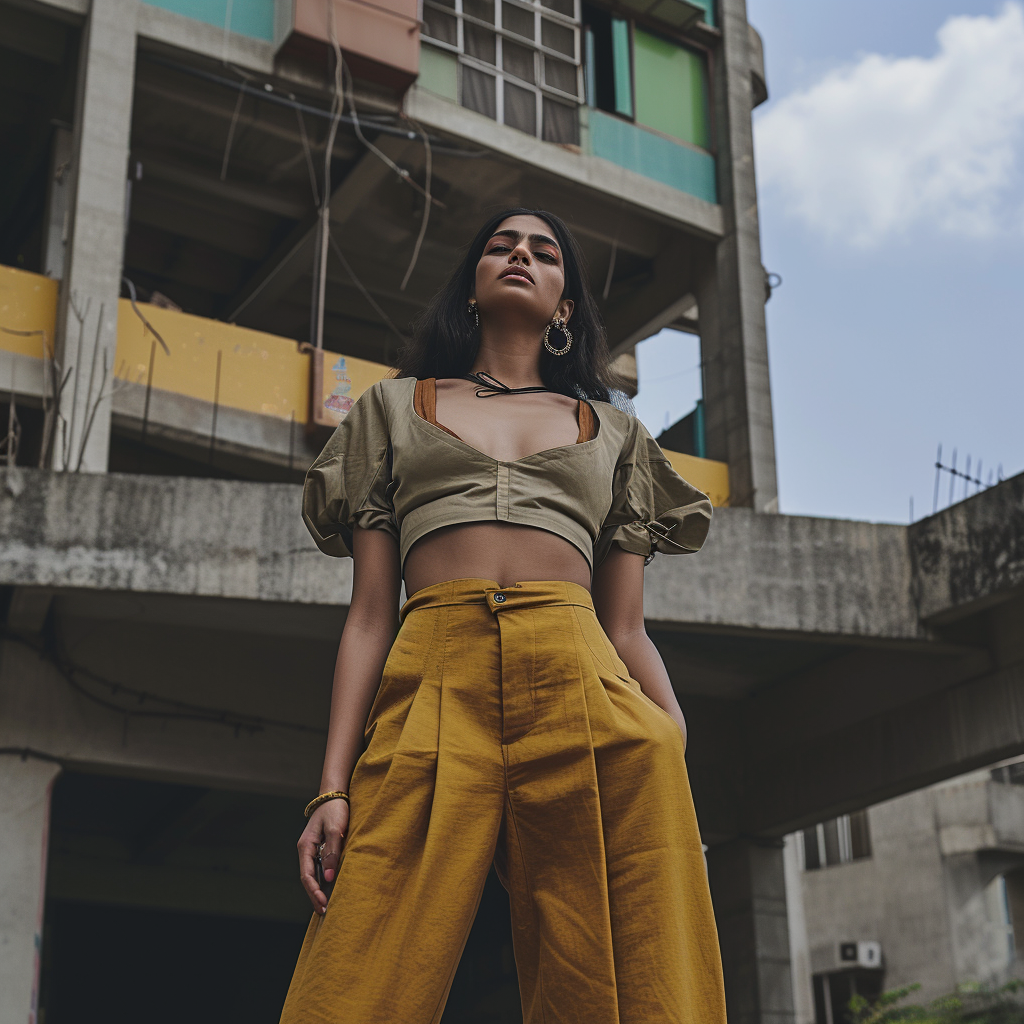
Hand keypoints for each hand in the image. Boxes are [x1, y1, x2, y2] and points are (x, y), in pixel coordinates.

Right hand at [298, 797, 349, 914]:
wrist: (335, 795)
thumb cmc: (335, 810)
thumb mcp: (336, 829)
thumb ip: (332, 852)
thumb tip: (328, 877)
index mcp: (305, 846)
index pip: (307, 875)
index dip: (314, 891)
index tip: (323, 903)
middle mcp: (306, 850)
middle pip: (307, 878)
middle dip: (314, 896)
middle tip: (324, 912)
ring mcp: (312, 850)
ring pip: (312, 875)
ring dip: (318, 890)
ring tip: (326, 906)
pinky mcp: (319, 848)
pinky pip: (318, 868)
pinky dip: (322, 881)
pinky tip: (328, 890)